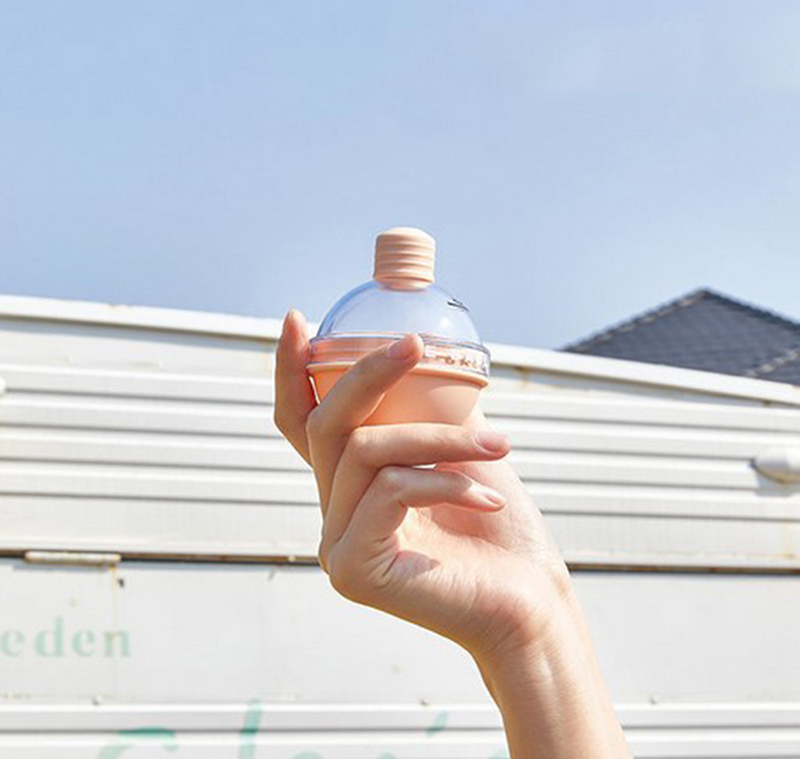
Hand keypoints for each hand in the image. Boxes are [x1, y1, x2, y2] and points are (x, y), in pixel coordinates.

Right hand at [274, 309, 572, 667]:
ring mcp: (336, 544)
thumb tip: (422, 354)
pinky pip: (390, 491)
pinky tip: (488, 497)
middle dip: (369, 374)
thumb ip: (425, 415)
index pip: (303, 423)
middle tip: (416, 345)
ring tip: (500, 447)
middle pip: (326, 424)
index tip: (299, 321)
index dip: (291, 372)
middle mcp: (333, 513)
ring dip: (440, 438)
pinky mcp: (353, 568)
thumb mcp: (458, 453)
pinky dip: (445, 481)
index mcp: (351, 487)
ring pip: (367, 451)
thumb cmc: (499, 532)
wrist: (528, 606)